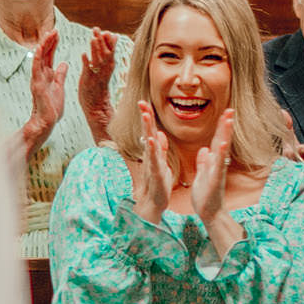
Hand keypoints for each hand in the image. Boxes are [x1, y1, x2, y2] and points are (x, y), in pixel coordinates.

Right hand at [19, 30, 68, 162]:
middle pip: (44, 54)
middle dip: (49, 41)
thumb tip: (65, 63)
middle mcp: (40, 75)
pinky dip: (37, 58)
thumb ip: (61, 75)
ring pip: (39, 58)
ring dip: (44, 46)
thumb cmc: (53, 108)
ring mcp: (37, 79)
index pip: (49, 56)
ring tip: (49, 34)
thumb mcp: (60, 87)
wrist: (47, 122)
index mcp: (47, 75)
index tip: (57, 34)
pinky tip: (40, 48)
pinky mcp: (36, 85)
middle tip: (54, 29)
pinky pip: (36, 69)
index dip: (53, 45)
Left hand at [77, 30, 118, 131]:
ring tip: (92, 38)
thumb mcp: (105, 69)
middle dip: (101, 41)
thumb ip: (107, 53)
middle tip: (97, 29)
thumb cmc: (98, 88)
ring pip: (98, 61)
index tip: (105, 31)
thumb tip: (111, 37)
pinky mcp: (89, 82)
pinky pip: (88, 71)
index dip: (108, 41)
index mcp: (109, 67)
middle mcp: (105, 71)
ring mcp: (97, 76)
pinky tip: (83, 55)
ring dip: (96, 49)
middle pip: (105, 53)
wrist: (97, 108)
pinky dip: (86, 63)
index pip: (111, 51)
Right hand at [130, 101, 174, 223]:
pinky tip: (152, 140)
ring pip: (150, 142)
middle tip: (141, 101)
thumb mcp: (161, 162)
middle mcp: (151, 154)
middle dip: (145, 116)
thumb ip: (161, 148)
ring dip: (147, 128)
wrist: (155, 202)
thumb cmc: (158, 183)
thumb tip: (161, 134)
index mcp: (154, 151)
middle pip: (148, 132)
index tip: (144, 101)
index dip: (148, 116)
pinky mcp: (156, 172)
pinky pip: (154, 159)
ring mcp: (152, 163)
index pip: (151, 130)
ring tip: (145, 115)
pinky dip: (153, 149)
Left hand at [190, 109, 238, 224]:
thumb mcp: (202, 175)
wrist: (210, 213)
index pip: (217, 141)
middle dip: (225, 125)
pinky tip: (222, 144)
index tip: (224, 112)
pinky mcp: (215, 180)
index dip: (220, 127)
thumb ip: (204, 162)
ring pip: (222, 150)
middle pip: (222, 140)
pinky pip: (218, 165)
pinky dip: (220, 154)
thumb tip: (205, 150)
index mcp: (213, 162)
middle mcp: (218, 164)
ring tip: (228, 120)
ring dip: (225, 134)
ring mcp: (218, 171)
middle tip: (230, 109)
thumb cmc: (206, 196)